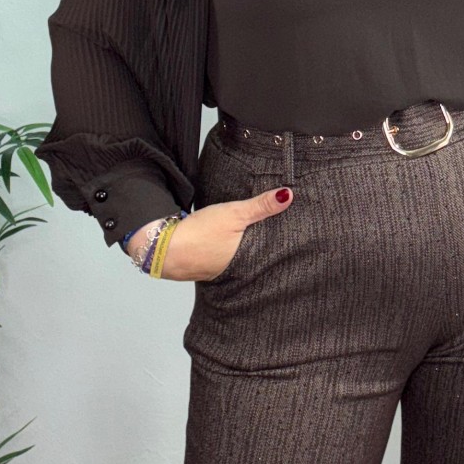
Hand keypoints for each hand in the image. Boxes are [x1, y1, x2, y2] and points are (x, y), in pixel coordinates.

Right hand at [126, 187, 294, 279]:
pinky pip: (228, 254)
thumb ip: (261, 206)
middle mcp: (239, 268)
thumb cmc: (199, 234)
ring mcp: (223, 268)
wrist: (163, 248)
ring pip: (244, 255)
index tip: (300, 233)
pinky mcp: (209, 262)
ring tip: (265, 236)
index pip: (276, 251)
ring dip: (251, 246)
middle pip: (261, 254)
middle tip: (289, 235)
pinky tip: (234, 240)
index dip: (287, 243)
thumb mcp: (234, 214)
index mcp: (250, 259)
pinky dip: (233, 247)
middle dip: (271, 245)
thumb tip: (288, 195)